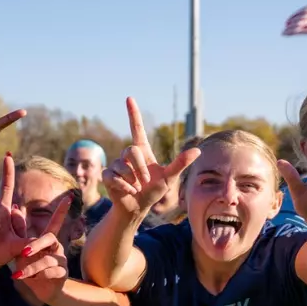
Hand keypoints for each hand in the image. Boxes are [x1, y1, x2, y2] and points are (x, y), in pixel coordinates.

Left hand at [10, 210, 71, 302]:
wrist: (42, 291)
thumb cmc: (32, 268)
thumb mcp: (22, 250)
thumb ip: (19, 231)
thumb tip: (14, 207)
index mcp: (48, 241)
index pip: (56, 223)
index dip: (61, 210)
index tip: (68, 197)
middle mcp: (57, 248)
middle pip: (50, 238)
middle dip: (36, 244)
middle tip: (24, 252)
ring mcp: (61, 261)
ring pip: (47, 260)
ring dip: (31, 268)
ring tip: (18, 274)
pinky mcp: (62, 274)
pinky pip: (51, 273)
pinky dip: (38, 277)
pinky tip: (30, 280)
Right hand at [103, 97, 199, 217]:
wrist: (138, 207)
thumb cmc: (154, 191)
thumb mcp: (170, 177)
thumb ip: (181, 163)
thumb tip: (198, 150)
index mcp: (142, 151)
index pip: (136, 128)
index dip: (133, 114)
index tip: (129, 98)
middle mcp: (128, 156)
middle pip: (131, 150)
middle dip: (139, 167)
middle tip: (145, 180)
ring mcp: (117, 165)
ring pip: (121, 166)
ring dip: (133, 179)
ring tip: (137, 188)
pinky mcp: (108, 176)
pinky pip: (113, 176)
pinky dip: (123, 186)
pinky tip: (129, 191)